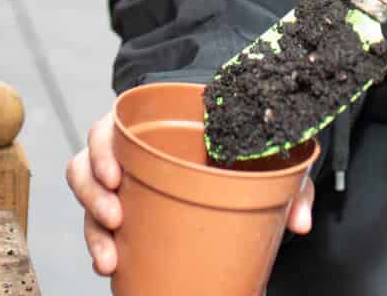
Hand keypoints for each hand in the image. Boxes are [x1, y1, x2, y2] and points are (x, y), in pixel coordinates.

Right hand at [69, 106, 316, 274]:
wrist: (232, 156)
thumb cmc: (240, 147)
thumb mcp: (266, 157)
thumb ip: (287, 183)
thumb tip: (299, 222)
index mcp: (151, 123)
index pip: (110, 126)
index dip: (103, 148)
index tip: (115, 176)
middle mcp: (127, 150)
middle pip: (86, 163)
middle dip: (92, 193)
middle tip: (115, 218)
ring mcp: (122, 181)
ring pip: (87, 197)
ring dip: (92, 227)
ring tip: (109, 257)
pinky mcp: (123, 210)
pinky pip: (98, 224)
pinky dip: (99, 246)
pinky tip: (111, 264)